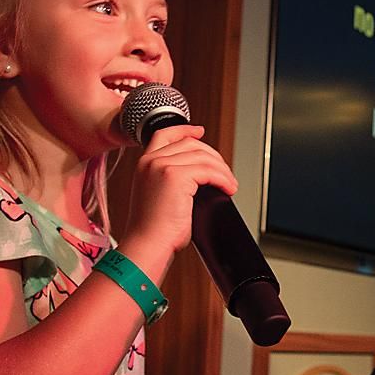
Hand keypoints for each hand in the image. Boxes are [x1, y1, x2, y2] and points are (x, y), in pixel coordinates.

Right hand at [120, 125, 237, 260]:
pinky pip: (209, 171)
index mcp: (144, 164)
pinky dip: (223, 179)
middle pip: (190, 144)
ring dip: (222, 170)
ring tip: (230, 185)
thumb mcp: (158, 197)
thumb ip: (172, 181)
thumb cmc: (153, 231)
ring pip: (203, 157)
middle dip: (213, 156)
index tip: (199, 131)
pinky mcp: (176, 176)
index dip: (184, 130)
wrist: (147, 245)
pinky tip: (228, 189)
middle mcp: (151, 161)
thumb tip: (201, 179)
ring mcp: (162, 166)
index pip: (165, 135)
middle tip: (225, 173)